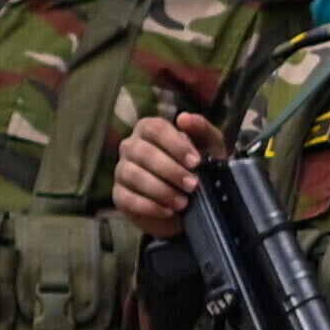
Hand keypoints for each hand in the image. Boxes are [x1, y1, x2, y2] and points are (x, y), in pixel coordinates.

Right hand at [110, 108, 213, 231]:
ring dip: (161, 190)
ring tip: (183, 202)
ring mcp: (122, 171)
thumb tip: (184, 118)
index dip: (175, 144)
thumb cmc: (199, 167)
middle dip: (171, 170)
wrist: (192, 203)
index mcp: (149, 129)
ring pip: (133, 175)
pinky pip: (127, 199)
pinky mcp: (119, 195)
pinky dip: (150, 206)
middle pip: (143, 152)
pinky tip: (168, 211)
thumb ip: (201, 129)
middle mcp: (131, 147)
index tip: (196, 162)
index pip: (155, 129)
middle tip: (193, 185)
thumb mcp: (209, 147)